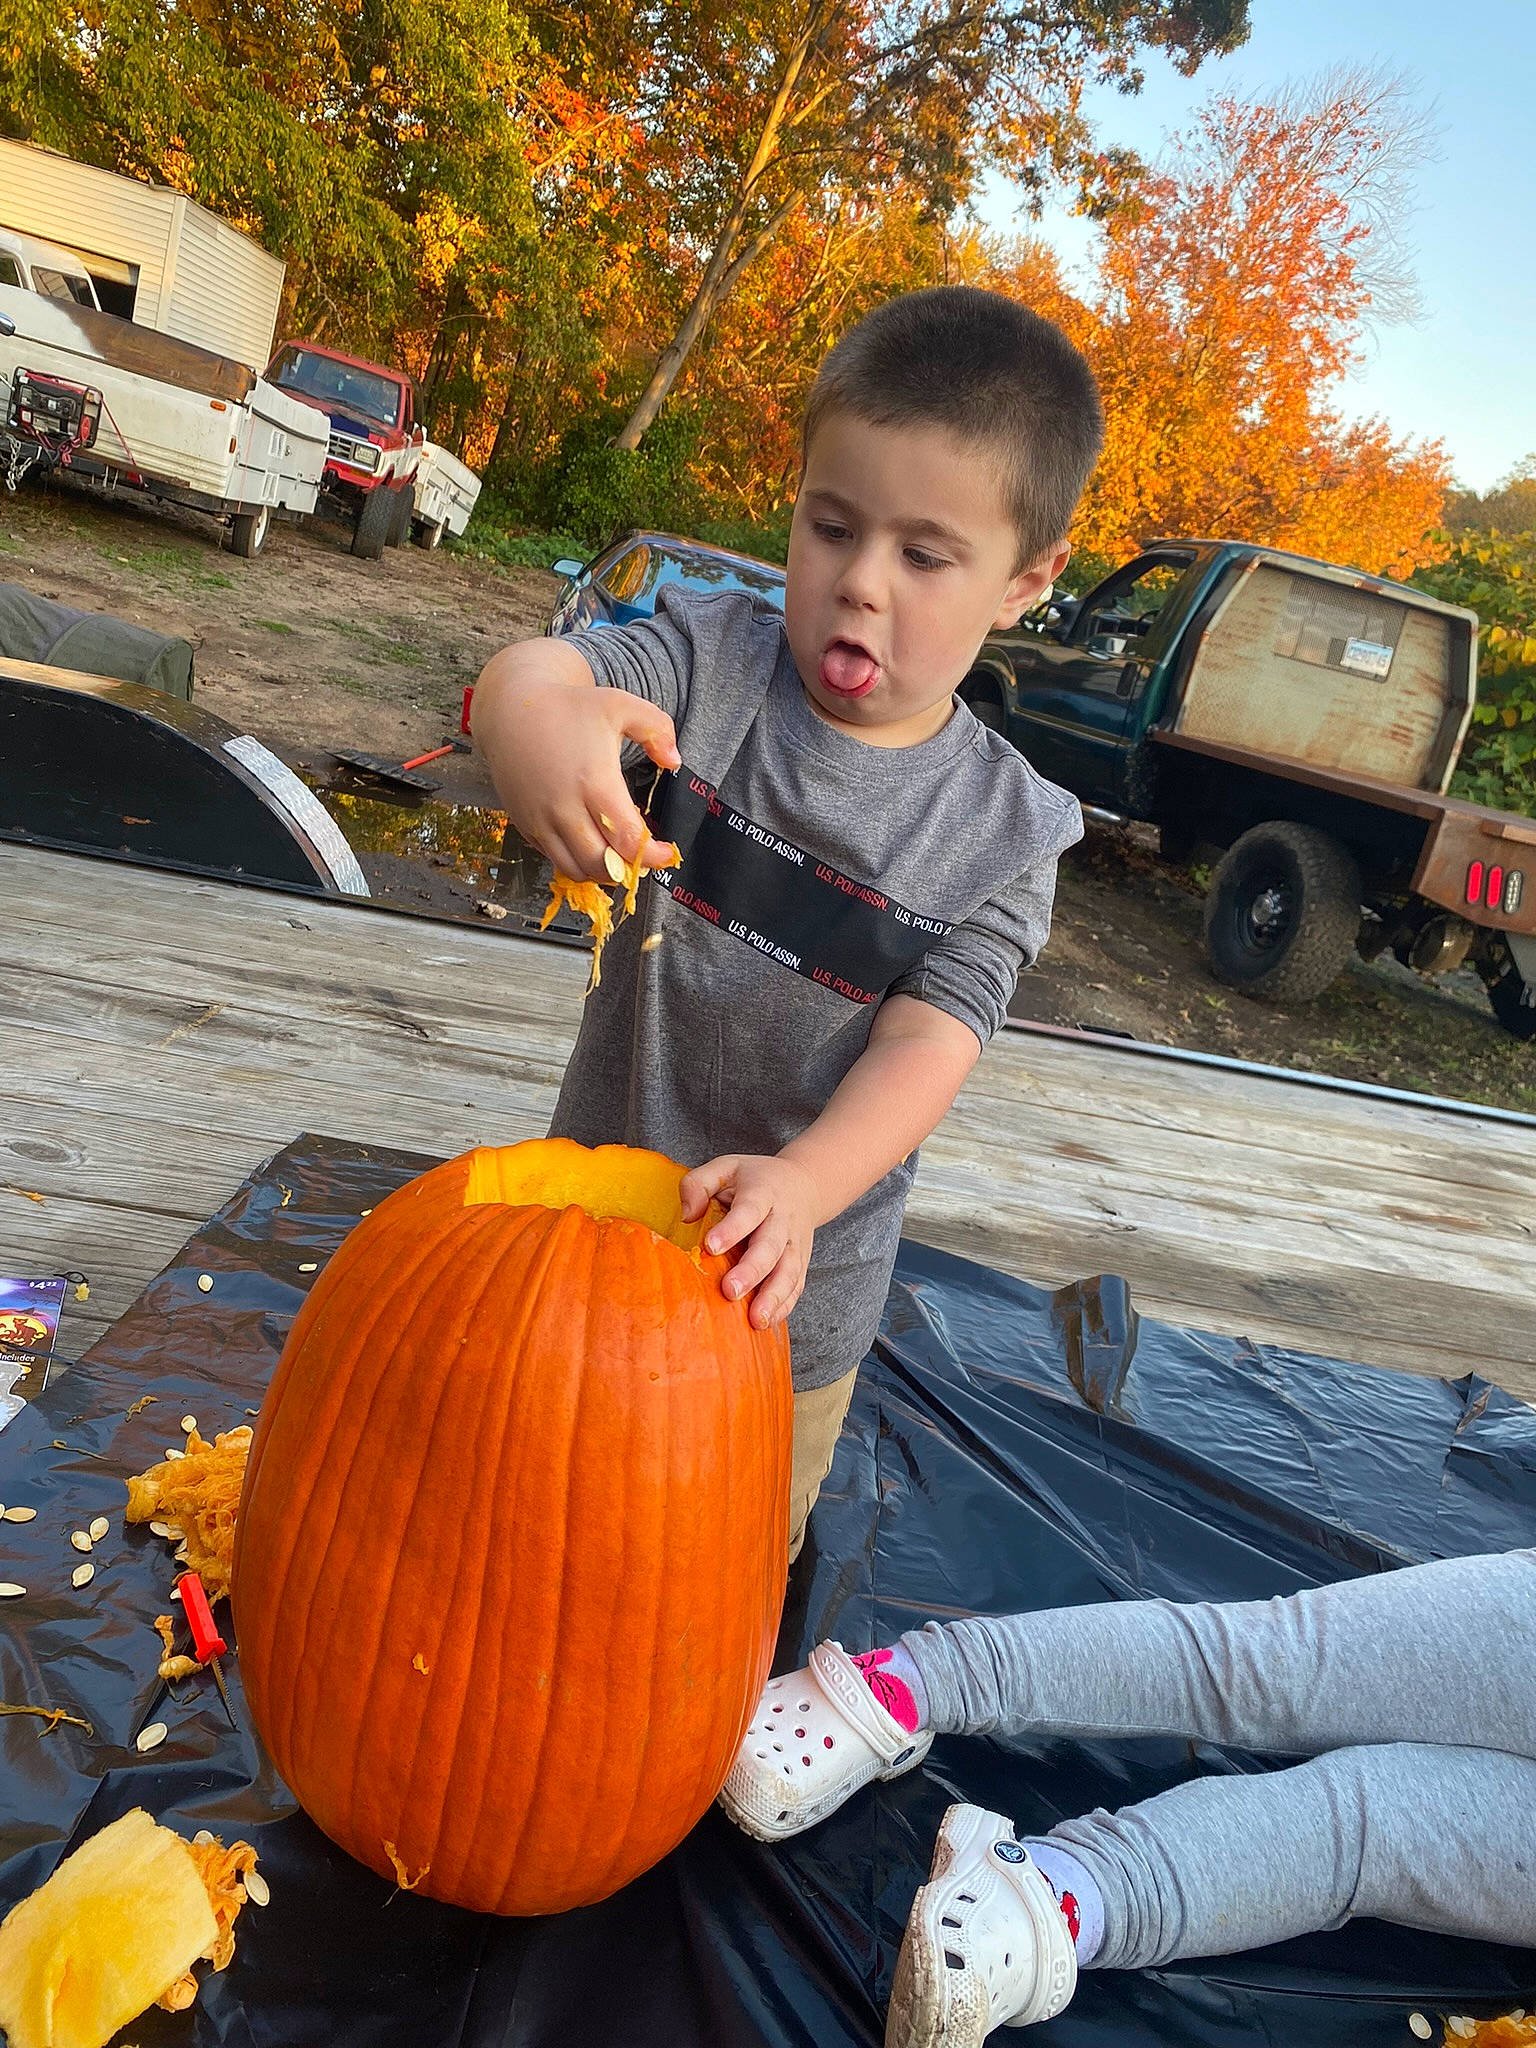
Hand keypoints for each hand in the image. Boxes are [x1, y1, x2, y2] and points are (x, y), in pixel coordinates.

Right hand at [472, 648, 679, 880]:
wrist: (510, 711)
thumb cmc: (569, 707)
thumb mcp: (620, 705)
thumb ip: (657, 729)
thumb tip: (674, 762)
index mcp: (594, 782)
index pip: (627, 840)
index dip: (652, 855)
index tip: (666, 853)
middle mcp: (564, 808)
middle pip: (602, 863)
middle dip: (628, 868)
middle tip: (643, 857)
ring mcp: (541, 820)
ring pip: (576, 869)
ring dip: (602, 871)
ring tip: (618, 857)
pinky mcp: (525, 825)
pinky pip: (554, 859)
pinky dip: (576, 862)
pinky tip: (590, 846)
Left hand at [680, 1154, 819, 1328]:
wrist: (804, 1184)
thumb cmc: (754, 1179)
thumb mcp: (726, 1167)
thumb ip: (699, 1184)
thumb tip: (687, 1216)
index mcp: (762, 1192)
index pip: (749, 1211)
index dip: (731, 1229)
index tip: (710, 1246)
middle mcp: (782, 1219)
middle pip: (771, 1246)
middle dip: (752, 1270)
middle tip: (729, 1290)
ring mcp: (795, 1244)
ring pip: (788, 1271)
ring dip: (773, 1296)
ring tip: (755, 1319)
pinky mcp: (800, 1263)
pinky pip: (795, 1286)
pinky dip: (784, 1306)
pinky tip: (766, 1322)